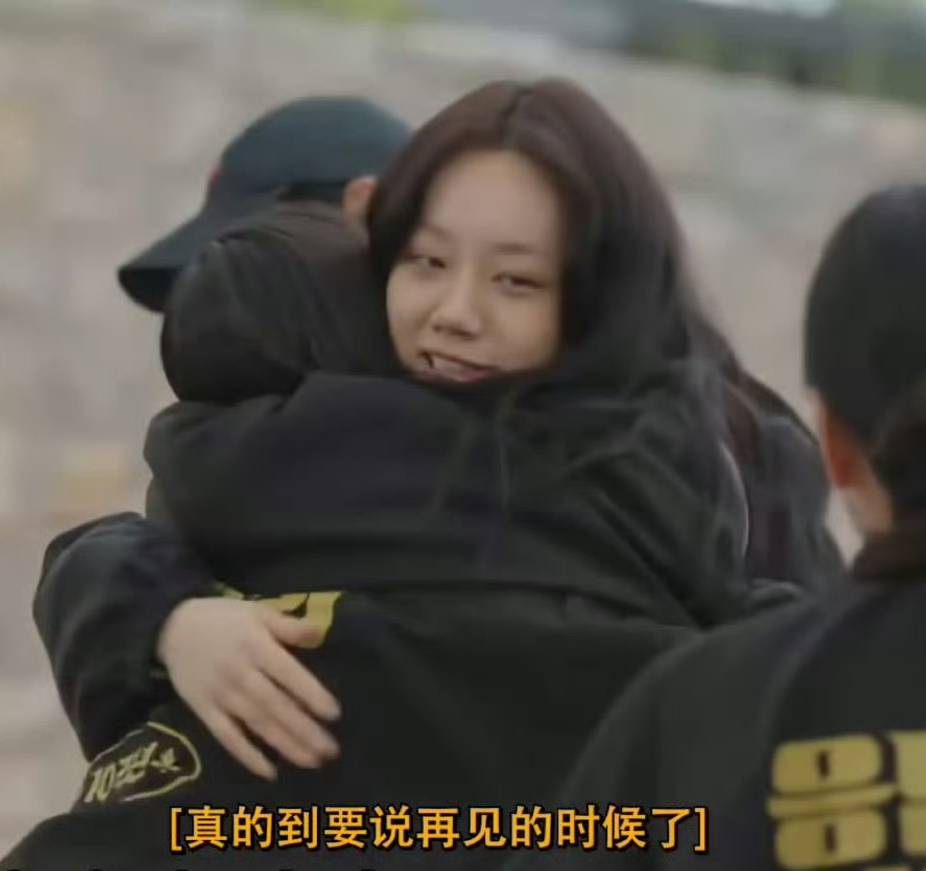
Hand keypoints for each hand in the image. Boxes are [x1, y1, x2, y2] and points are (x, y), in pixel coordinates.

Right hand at [156, 598, 340, 779]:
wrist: (173, 628)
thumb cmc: (225, 619)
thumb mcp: (258, 611)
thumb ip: (289, 626)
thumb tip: (321, 634)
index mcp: (256, 646)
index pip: (288, 674)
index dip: (311, 694)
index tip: (334, 714)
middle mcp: (240, 673)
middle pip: (275, 705)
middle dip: (304, 729)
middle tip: (330, 750)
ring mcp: (221, 695)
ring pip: (257, 724)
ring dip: (285, 745)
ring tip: (312, 762)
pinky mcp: (204, 711)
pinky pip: (227, 737)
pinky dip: (247, 755)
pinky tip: (270, 772)